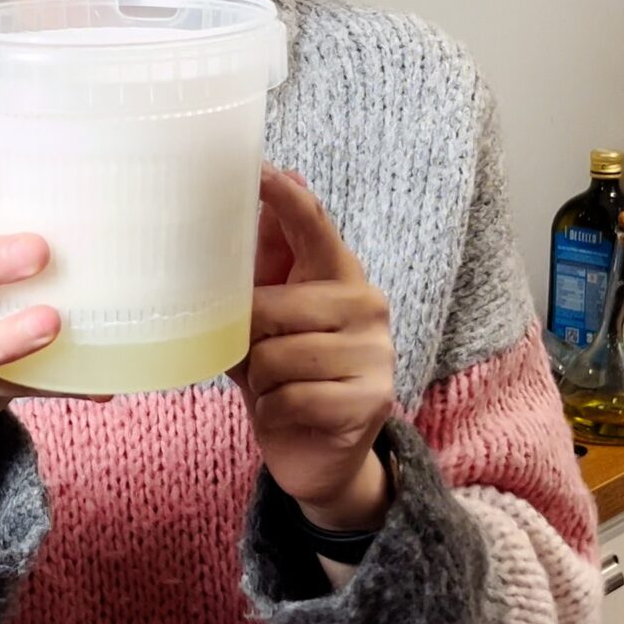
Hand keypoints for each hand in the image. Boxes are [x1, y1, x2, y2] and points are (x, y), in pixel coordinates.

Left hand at [234, 165, 396, 531]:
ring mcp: (376, 353)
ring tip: (277, 390)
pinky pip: (289, 398)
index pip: (314, 226)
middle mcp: (367, 304)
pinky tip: (288, 414)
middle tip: (259, 361)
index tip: (259, 168)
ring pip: (275, 358)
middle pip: (269, 307)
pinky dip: (273, 413)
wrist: (320, 455)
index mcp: (340, 275)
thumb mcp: (269, 318)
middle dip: (248, 342)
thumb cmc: (287, 375)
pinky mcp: (372, 400)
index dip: (286, 197)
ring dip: (260, 384)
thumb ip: (267, 263)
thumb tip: (268, 185)